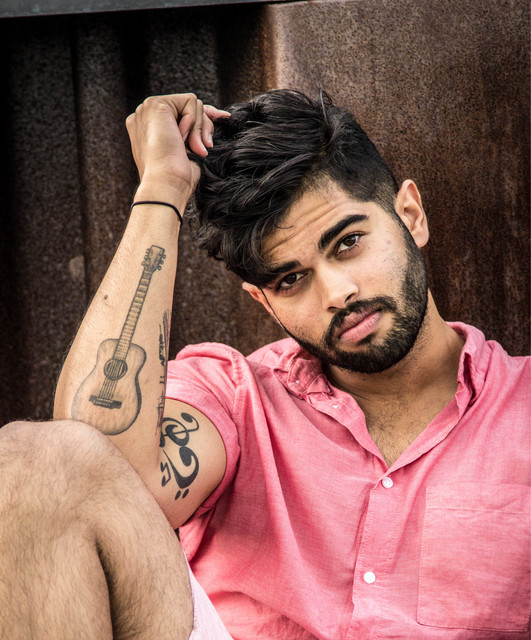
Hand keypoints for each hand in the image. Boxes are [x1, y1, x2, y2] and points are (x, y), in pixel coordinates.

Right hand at [126, 93, 229, 209]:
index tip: (223, 119)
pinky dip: (194, 122)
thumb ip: (195, 131)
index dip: (202, 118)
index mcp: (149, 130)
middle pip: (188, 109)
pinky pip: (190, 101)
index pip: (180, 114)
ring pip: (192, 105)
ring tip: (193, 149)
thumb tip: (216, 115)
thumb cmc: (178, 178)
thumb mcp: (190, 151)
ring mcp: (147, 110)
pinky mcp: (156, 105)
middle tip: (201, 150)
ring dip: (199, 129)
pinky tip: (182, 139)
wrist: (166, 184)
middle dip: (203, 127)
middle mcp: (145, 117)